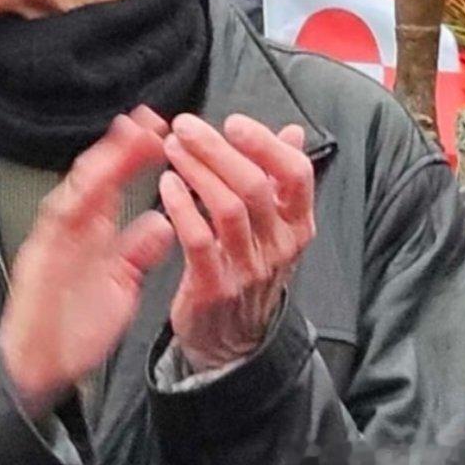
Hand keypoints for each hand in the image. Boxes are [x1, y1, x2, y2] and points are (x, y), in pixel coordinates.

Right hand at [0, 109, 173, 411]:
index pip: (116, 182)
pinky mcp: (40, 259)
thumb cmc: (77, 326)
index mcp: (92, 229)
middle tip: (148, 120)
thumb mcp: (119, 284)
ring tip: (124, 137)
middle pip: (97, 175)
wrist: (39, 369)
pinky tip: (92, 183)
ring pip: (76, 190)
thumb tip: (163, 224)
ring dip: (101, 162)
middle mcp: (73, 227)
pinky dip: (73, 201)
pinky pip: (55, 225)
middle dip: (121, 146)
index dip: (136, 156)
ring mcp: (55, 240)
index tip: (162, 132)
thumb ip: (138, 253)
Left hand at [159, 113, 315, 373]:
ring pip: (227, 207)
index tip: (233, 122)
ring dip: (196, 170)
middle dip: (217, 149)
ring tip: (173, 148)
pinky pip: (199, 240)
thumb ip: (282, 178)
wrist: (232, 342)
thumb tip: (294, 132)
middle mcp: (279, 245)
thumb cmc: (250, 270)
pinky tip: (167, 186)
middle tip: (186, 126)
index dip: (266, 143)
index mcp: (297, 224)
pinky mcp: (214, 288)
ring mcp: (248, 269)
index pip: (296, 173)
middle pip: (255, 184)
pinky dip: (182, 208)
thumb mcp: (276, 227)